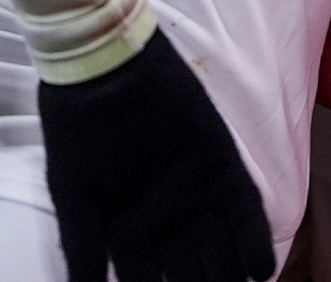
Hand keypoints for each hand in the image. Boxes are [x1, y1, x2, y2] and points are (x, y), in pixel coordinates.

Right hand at [40, 30, 276, 281]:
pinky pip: (248, 215)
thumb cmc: (79, 132)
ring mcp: (198, 197)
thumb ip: (82, 250)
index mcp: (130, 234)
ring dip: (229, 277)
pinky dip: (254, 244)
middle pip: (193, 276)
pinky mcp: (223, 169)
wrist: (103, 70)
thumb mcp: (72, 194)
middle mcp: (168, 221)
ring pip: (222, 253)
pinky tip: (258, 271)